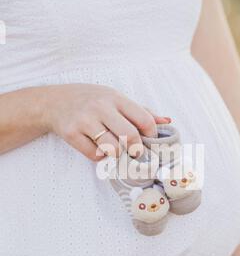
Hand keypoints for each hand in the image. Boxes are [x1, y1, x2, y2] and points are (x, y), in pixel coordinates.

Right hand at [44, 83, 170, 160]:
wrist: (54, 102)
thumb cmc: (92, 101)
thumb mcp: (116, 99)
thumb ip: (142, 111)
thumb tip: (168, 121)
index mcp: (116, 98)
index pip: (144, 120)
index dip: (151, 136)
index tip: (148, 142)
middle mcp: (101, 107)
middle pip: (130, 136)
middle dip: (136, 150)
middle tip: (134, 153)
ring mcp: (85, 120)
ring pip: (113, 149)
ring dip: (117, 155)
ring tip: (114, 149)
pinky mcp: (71, 133)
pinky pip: (94, 155)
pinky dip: (100, 157)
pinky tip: (98, 148)